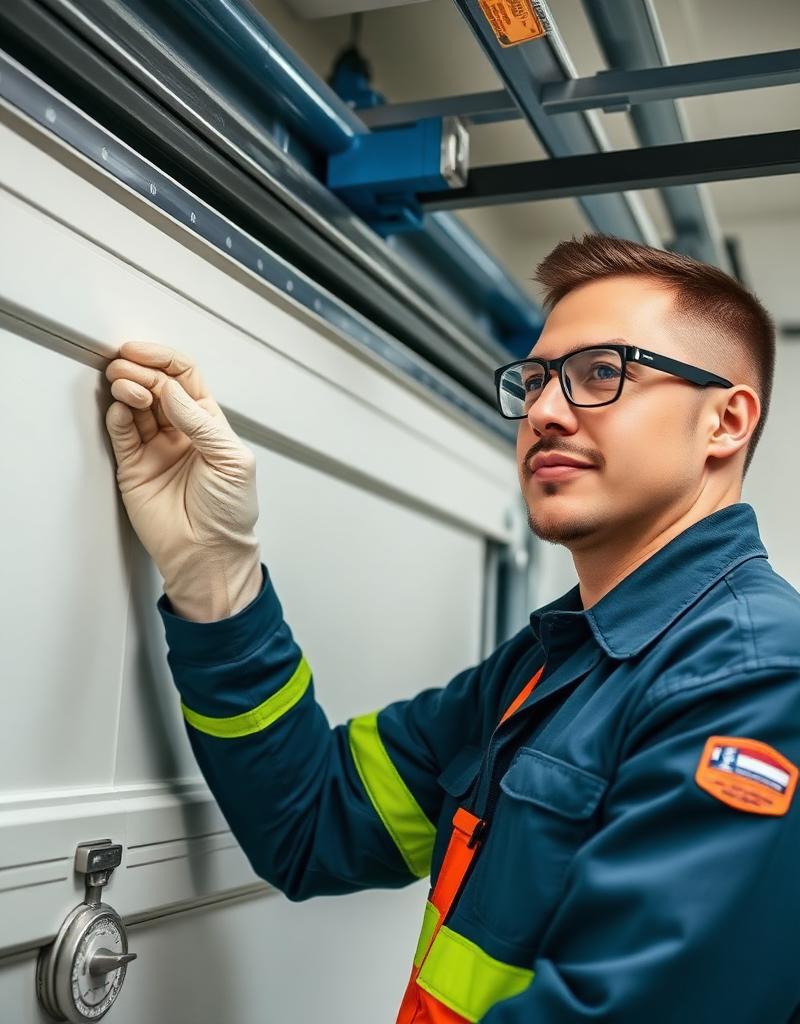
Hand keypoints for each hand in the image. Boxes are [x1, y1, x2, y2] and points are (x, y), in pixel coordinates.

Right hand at [105, 341, 261, 621]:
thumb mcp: (231, 460)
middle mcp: (180, 431)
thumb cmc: (231, 514)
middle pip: (156, 386)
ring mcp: (155, 448)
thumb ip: (200, 423)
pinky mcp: (133, 467)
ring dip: (128, 389)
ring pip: (135, 405)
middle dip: (141, 371)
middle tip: (129, 368)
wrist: (210, 555)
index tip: (143, 352)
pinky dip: (117, 416)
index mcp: (209, 424)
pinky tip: (121, 409)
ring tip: (128, 388)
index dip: (164, 361)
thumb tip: (171, 390)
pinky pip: (121, 433)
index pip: (184, 378)